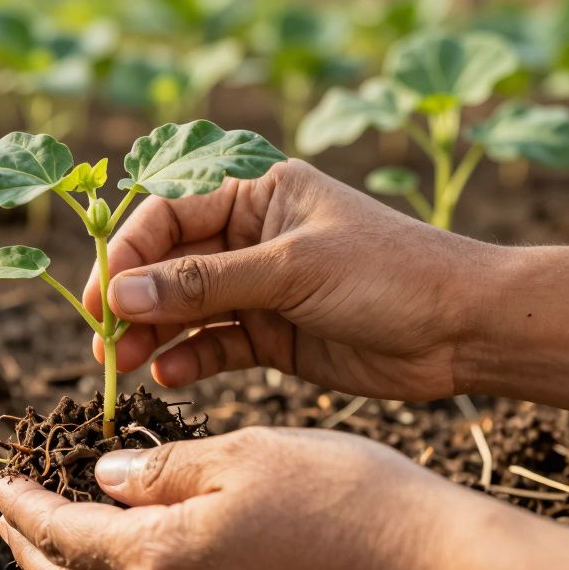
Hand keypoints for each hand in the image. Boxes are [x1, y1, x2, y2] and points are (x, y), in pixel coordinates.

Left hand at [0, 427, 465, 569]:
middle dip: (30, 547)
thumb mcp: (241, 454)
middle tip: (7, 513)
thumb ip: (160, 470)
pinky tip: (122, 568)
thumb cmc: (343, 497)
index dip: (23, 505)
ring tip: (49, 540)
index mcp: (161, 560)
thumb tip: (103, 478)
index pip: (62, 533)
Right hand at [83, 159, 494, 400]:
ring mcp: (260, 288)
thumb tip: (123, 295)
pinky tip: (170, 376)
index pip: (168, 213)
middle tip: (104, 341)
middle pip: (168, 265)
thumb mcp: (292, 270)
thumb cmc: (391, 274)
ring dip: (153, 334)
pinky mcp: (272, 336)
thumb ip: (205, 283)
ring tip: (126, 364)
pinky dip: (190, 360)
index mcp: (257, 193)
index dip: (130, 253)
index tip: (103, 296)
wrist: (465, 331)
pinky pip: (215, 345)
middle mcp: (251, 237)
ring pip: (186, 309)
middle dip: (135, 301)